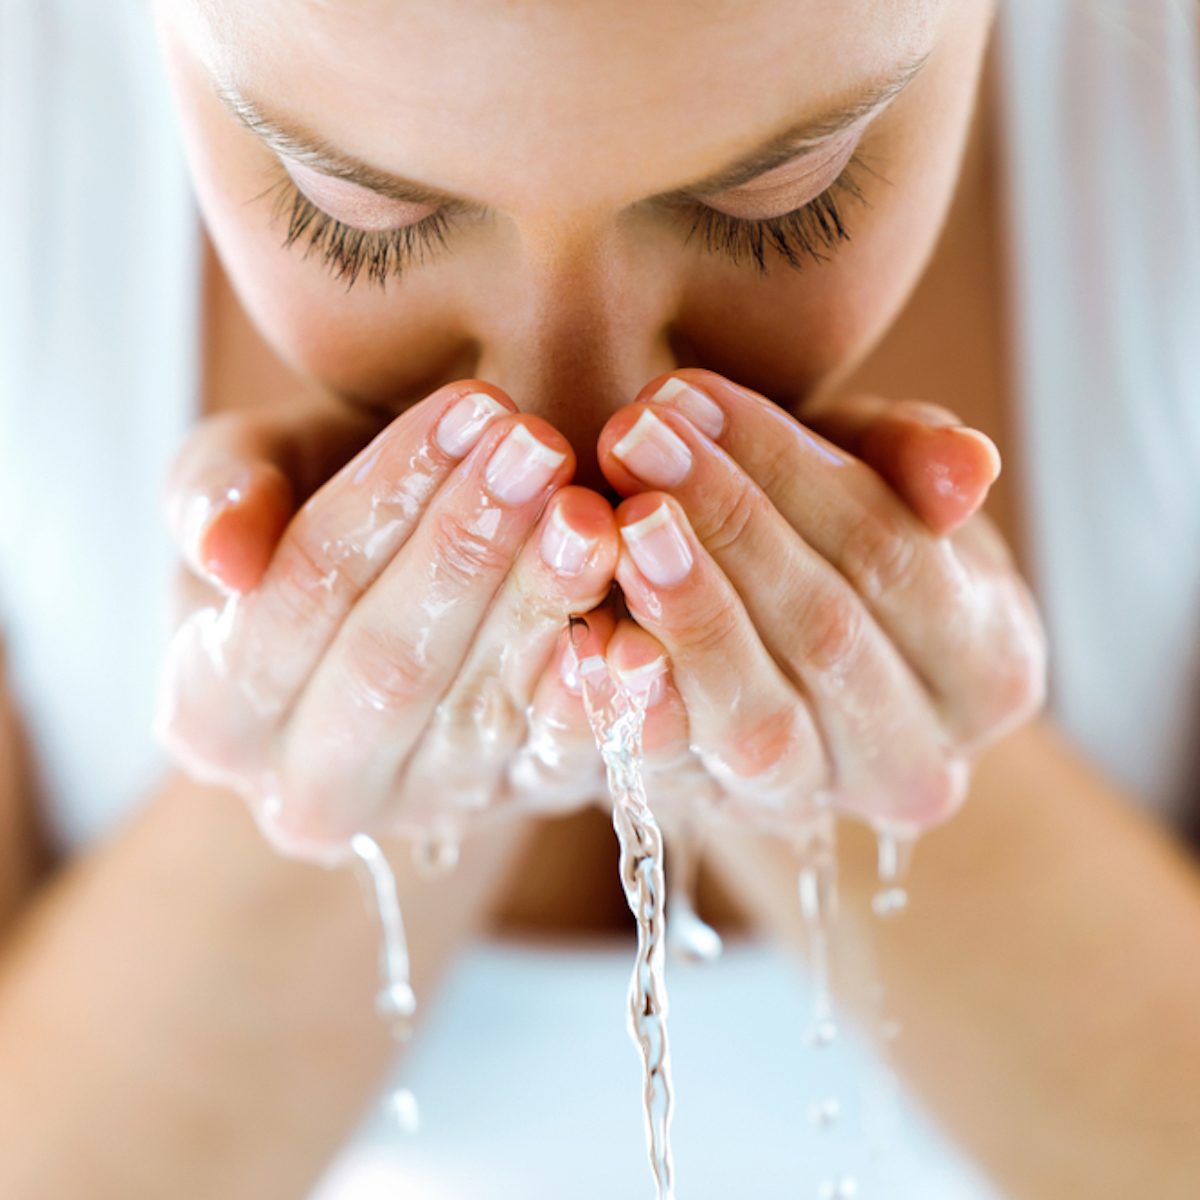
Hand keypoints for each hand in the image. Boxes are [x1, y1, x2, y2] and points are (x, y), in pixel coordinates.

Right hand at [155, 383, 618, 860]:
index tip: (463, 409)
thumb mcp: (249, 473)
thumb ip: (216, 494)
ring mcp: (422, 808)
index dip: (382, 500)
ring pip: (481, 713)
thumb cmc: (315, 508)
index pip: (300, 598)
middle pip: (390, 667)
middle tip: (538, 449)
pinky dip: (601, 703)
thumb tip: (224, 555)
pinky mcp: (517, 802)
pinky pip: (563, 762)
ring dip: (543, 606)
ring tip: (592, 513)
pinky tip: (635, 635)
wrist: (400, 588)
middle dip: (467, 549)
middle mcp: (311, 789)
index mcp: (213, 712)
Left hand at [594, 369, 1047, 832]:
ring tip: (620, 521)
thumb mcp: (881, 480)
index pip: (895, 557)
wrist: (783, 655)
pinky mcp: (722, 816)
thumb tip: (968, 469)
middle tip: (634, 436)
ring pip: (758, 721)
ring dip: (685, 613)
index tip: (691, 395)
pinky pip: (677, 774)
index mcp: (988, 669)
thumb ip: (917, 460)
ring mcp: (816, 802)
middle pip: (826, 636)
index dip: (790, 471)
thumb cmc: (837, 541)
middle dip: (725, 523)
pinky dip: (635, 706)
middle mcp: (917, 763)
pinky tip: (591, 638)